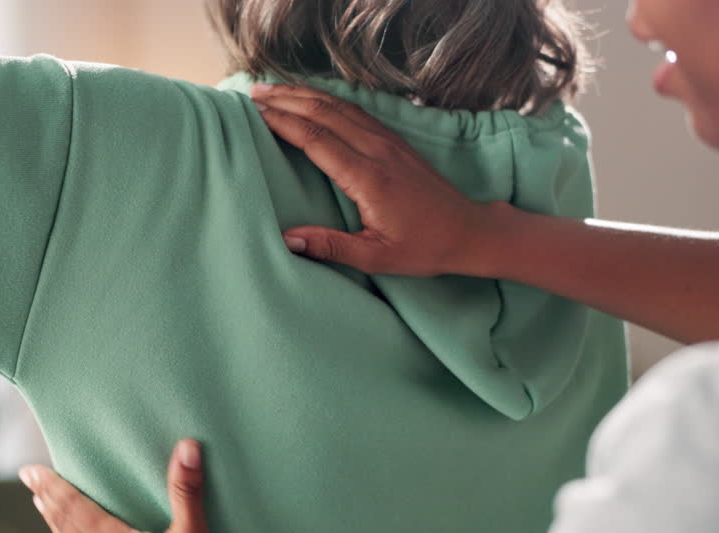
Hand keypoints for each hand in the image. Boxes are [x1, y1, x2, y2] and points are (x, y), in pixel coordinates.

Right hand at [251, 83, 507, 277]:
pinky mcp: (393, 140)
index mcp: (369, 178)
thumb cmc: (422, 248)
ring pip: (339, 107)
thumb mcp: (375, 258)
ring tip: (270, 88)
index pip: (317, 140)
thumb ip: (330, 247)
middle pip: (324, 113)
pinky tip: (308, 97)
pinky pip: (353, 111)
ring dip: (302, 94)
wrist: (467, 231)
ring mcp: (387, 141)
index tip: (254, 114)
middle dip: (285, 100)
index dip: (283, 123)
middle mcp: (377, 151)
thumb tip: (287, 240)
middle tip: (251, 95)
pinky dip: (325, 100)